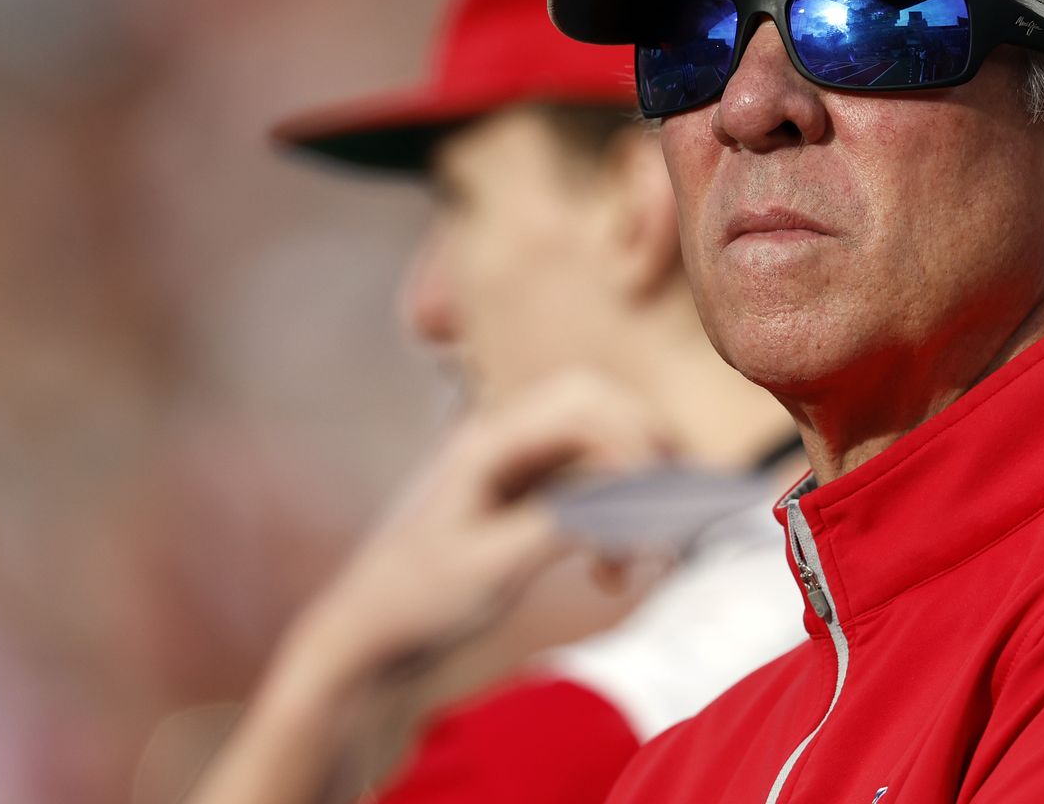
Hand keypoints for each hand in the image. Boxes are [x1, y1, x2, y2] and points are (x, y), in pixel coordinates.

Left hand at [186, 371, 671, 803]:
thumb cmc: (417, 601)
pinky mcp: (519, 496)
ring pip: (596, 443)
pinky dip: (611, 515)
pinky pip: (584, 482)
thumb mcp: (494, 567)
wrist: (369, 639)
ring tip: (640, 555)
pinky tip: (610, 571)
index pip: (581, 406)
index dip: (633, 440)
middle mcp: (501, 440)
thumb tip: (633, 501)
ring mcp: (510, 466)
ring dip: (630, 487)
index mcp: (486, 443)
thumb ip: (564, 523)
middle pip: (595, 403)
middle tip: (674, 500)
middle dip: (645, 444)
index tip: (661, 499)